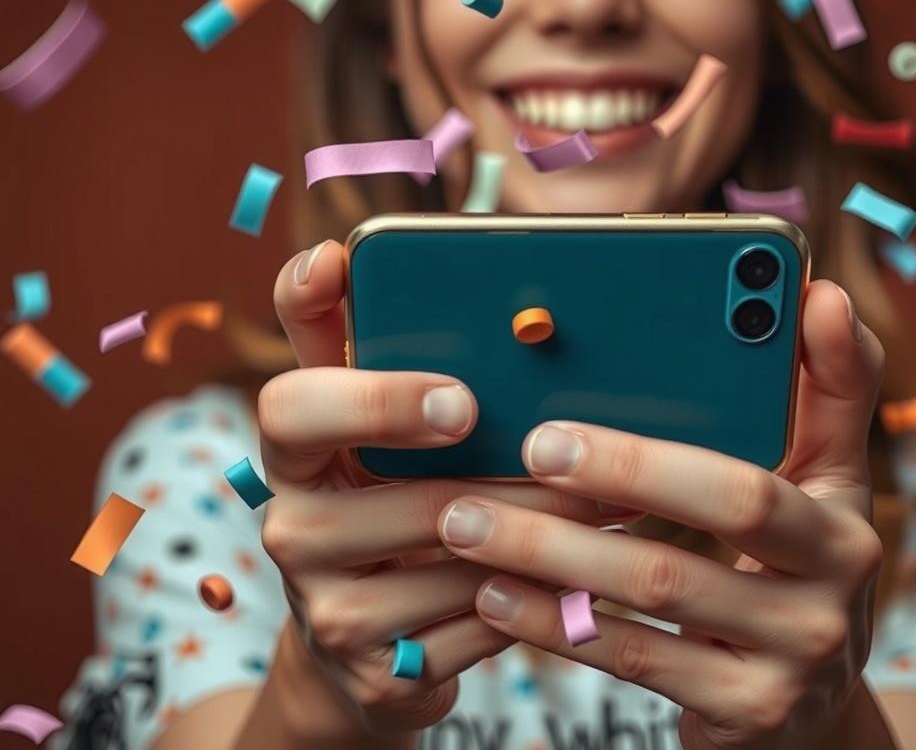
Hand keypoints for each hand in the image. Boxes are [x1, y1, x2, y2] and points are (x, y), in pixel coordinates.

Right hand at [258, 241, 623, 736]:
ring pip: (466, 564)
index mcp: (290, 455)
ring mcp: (333, 613)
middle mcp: (291, 532)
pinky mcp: (382, 675)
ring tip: (612, 504)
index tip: (463, 399)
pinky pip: (484, 626)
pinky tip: (578, 572)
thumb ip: (340, 335)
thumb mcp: (353, 420)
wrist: (360, 640)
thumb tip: (331, 253)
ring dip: (549, 533)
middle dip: (516, 481)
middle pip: (416, 500)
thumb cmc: (373, 498)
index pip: (292, 410)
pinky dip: (539, 596)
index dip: (376, 399)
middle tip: (584, 458)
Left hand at [437, 280, 886, 749]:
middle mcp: (826, 600)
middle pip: (688, 542)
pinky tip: (494, 595)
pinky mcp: (743, 714)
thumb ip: (829, 391)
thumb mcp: (825, 481)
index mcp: (837, 525)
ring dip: (547, 556)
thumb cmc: (797, 563)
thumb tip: (823, 293)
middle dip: (601, 485)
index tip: (552, 432)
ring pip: (648, 595)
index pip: (741, 485)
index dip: (646, 458)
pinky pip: (629, 661)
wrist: (810, 701)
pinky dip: (554, 623)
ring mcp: (786, 665)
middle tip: (515, 456)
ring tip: (469, 524)